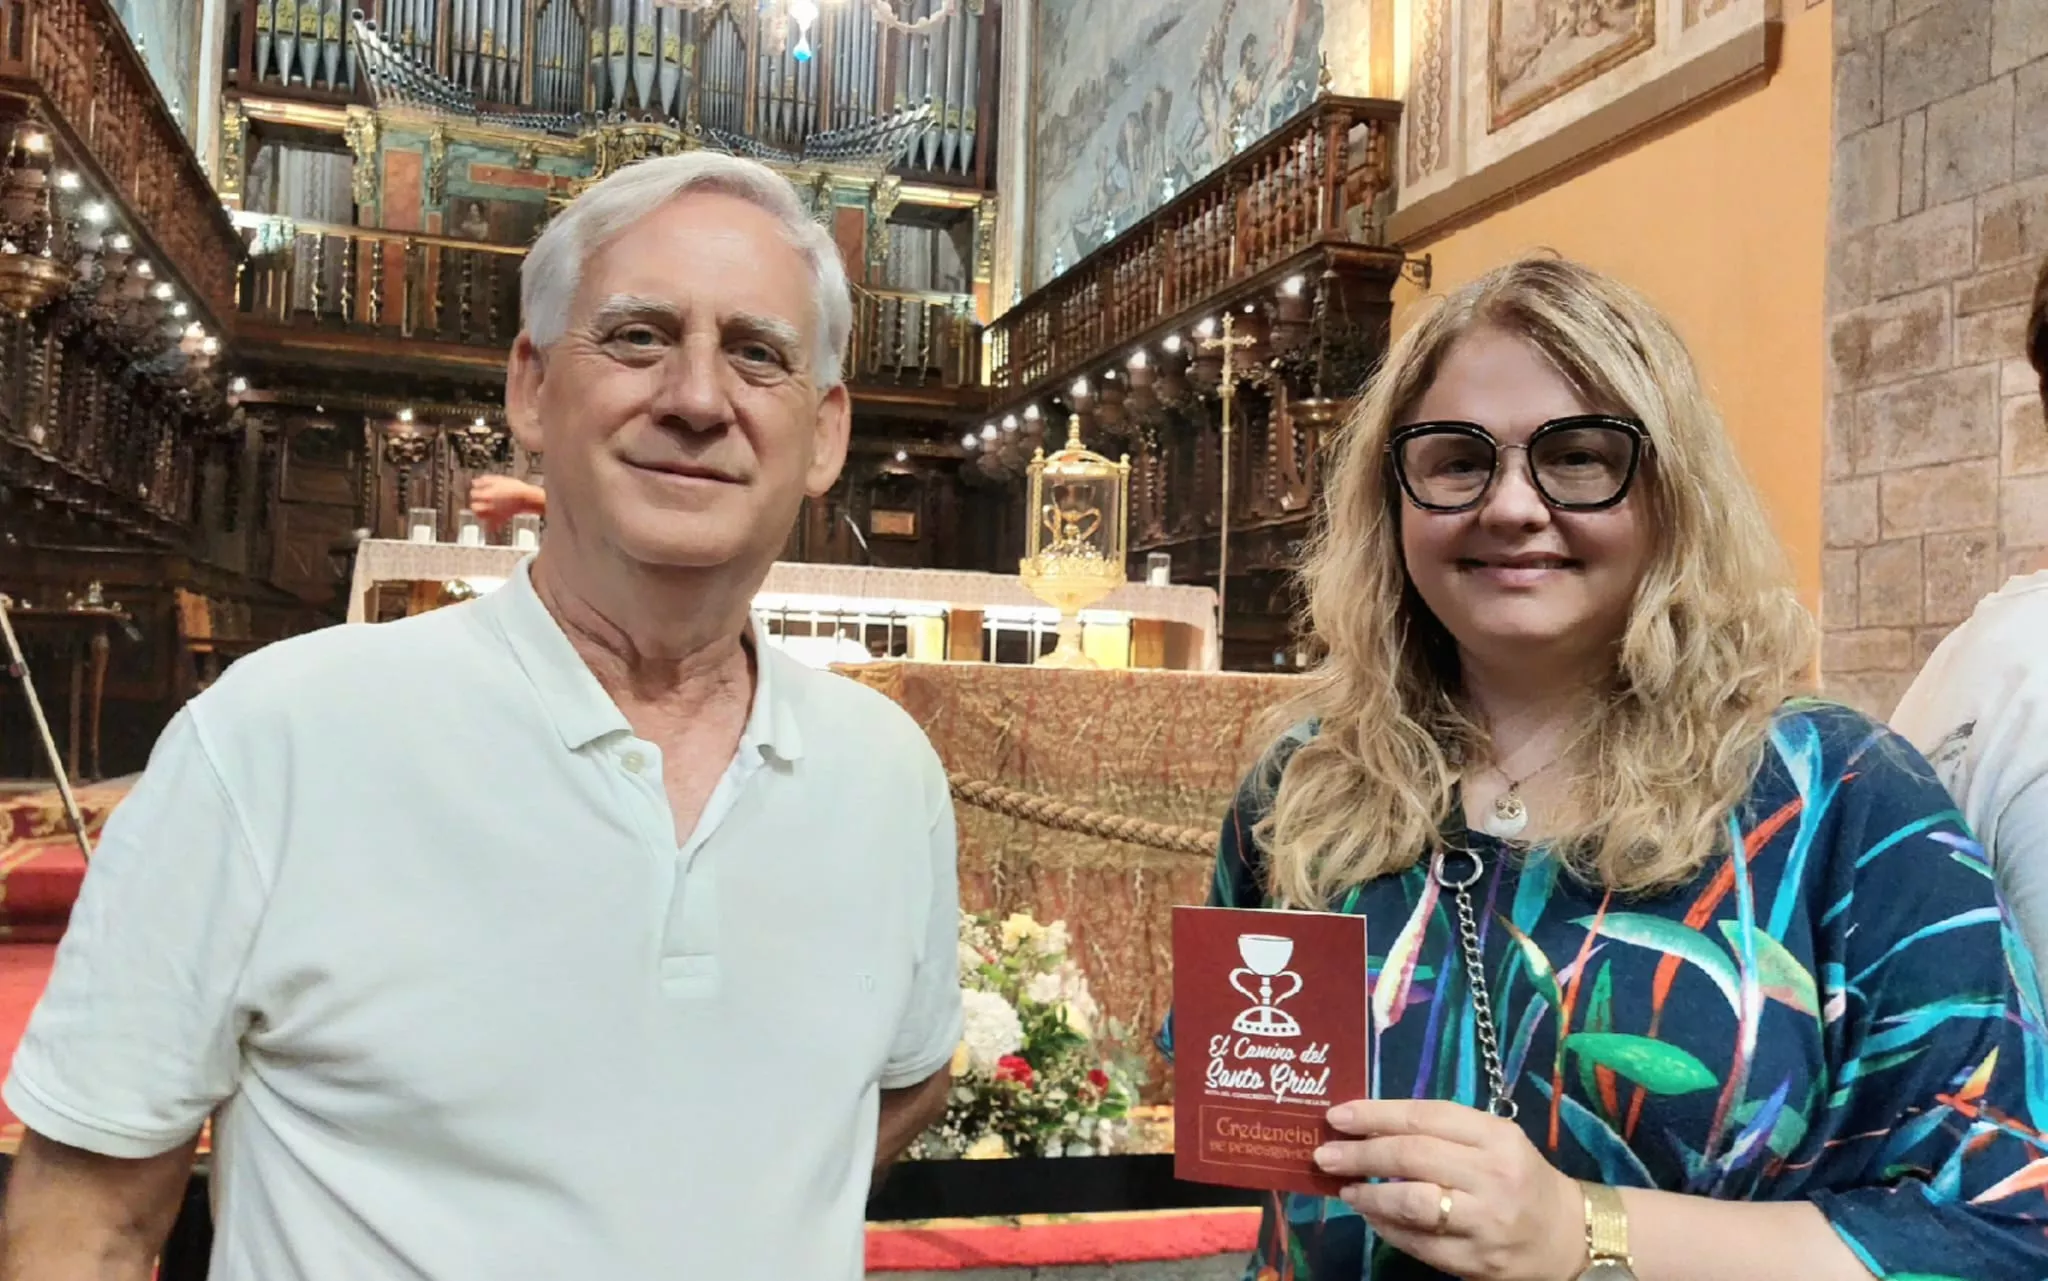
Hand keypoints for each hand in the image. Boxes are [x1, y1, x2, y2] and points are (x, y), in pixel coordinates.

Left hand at [467, 474, 544, 530]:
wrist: (527, 498)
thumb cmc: (515, 488)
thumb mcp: (499, 479)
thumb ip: (485, 481)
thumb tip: (474, 482)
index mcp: (487, 495)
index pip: (473, 494)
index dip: (476, 491)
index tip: (479, 489)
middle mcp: (488, 506)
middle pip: (474, 507)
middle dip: (476, 503)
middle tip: (479, 501)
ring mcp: (494, 514)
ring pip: (480, 516)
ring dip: (480, 513)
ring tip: (483, 509)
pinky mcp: (500, 519)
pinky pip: (491, 526)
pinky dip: (489, 525)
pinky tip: (490, 521)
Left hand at [1314, 1099, 1587, 1280]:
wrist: (1569, 1237)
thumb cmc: (1521, 1178)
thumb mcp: (1495, 1140)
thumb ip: (1441, 1131)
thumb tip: (1368, 1126)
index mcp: (1497, 1137)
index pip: (1425, 1117)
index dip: (1375, 1114)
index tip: (1337, 1116)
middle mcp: (1493, 1177)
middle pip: (1413, 1156)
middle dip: (1360, 1153)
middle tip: (1325, 1154)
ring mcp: (1485, 1222)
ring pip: (1412, 1202)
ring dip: (1368, 1194)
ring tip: (1345, 1188)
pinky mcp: (1476, 1262)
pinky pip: (1418, 1243)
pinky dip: (1386, 1227)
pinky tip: (1371, 1215)